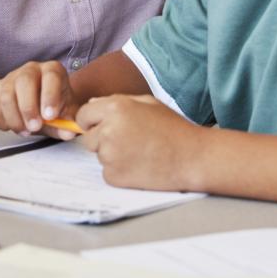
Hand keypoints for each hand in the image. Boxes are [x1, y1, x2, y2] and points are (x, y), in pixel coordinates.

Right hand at [0, 60, 80, 138]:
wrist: (44, 106)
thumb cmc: (56, 107)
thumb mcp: (67, 116)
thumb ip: (67, 124)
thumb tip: (68, 132)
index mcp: (53, 70)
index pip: (51, 76)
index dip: (50, 95)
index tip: (50, 116)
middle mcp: (31, 69)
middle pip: (24, 81)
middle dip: (28, 108)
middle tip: (35, 127)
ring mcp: (12, 77)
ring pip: (6, 95)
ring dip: (14, 118)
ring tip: (25, 131)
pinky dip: (1, 120)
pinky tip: (12, 126)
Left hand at [75, 94, 208, 190]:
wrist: (192, 158)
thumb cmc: (173, 128)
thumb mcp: (148, 103)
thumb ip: (118, 101)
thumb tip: (93, 105)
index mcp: (115, 108)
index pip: (83, 115)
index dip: (92, 122)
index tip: (104, 126)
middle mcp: (107, 130)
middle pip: (89, 138)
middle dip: (102, 139)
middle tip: (129, 141)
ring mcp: (109, 155)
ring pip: (99, 155)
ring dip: (113, 155)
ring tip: (139, 153)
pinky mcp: (114, 176)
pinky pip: (107, 172)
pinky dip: (119, 171)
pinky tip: (140, 166)